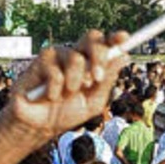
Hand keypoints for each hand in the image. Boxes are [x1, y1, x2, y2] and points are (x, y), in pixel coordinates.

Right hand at [6, 34, 126, 145]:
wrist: (40, 125)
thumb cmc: (66, 112)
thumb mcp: (93, 101)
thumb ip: (107, 80)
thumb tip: (123, 57)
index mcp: (91, 63)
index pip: (105, 44)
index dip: (115, 38)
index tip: (124, 38)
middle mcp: (76, 55)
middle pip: (91, 38)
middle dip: (98, 56)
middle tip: (97, 78)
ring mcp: (59, 56)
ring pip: (75, 58)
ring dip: (75, 82)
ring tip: (67, 95)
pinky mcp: (42, 61)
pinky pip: (55, 71)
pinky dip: (56, 89)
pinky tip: (50, 96)